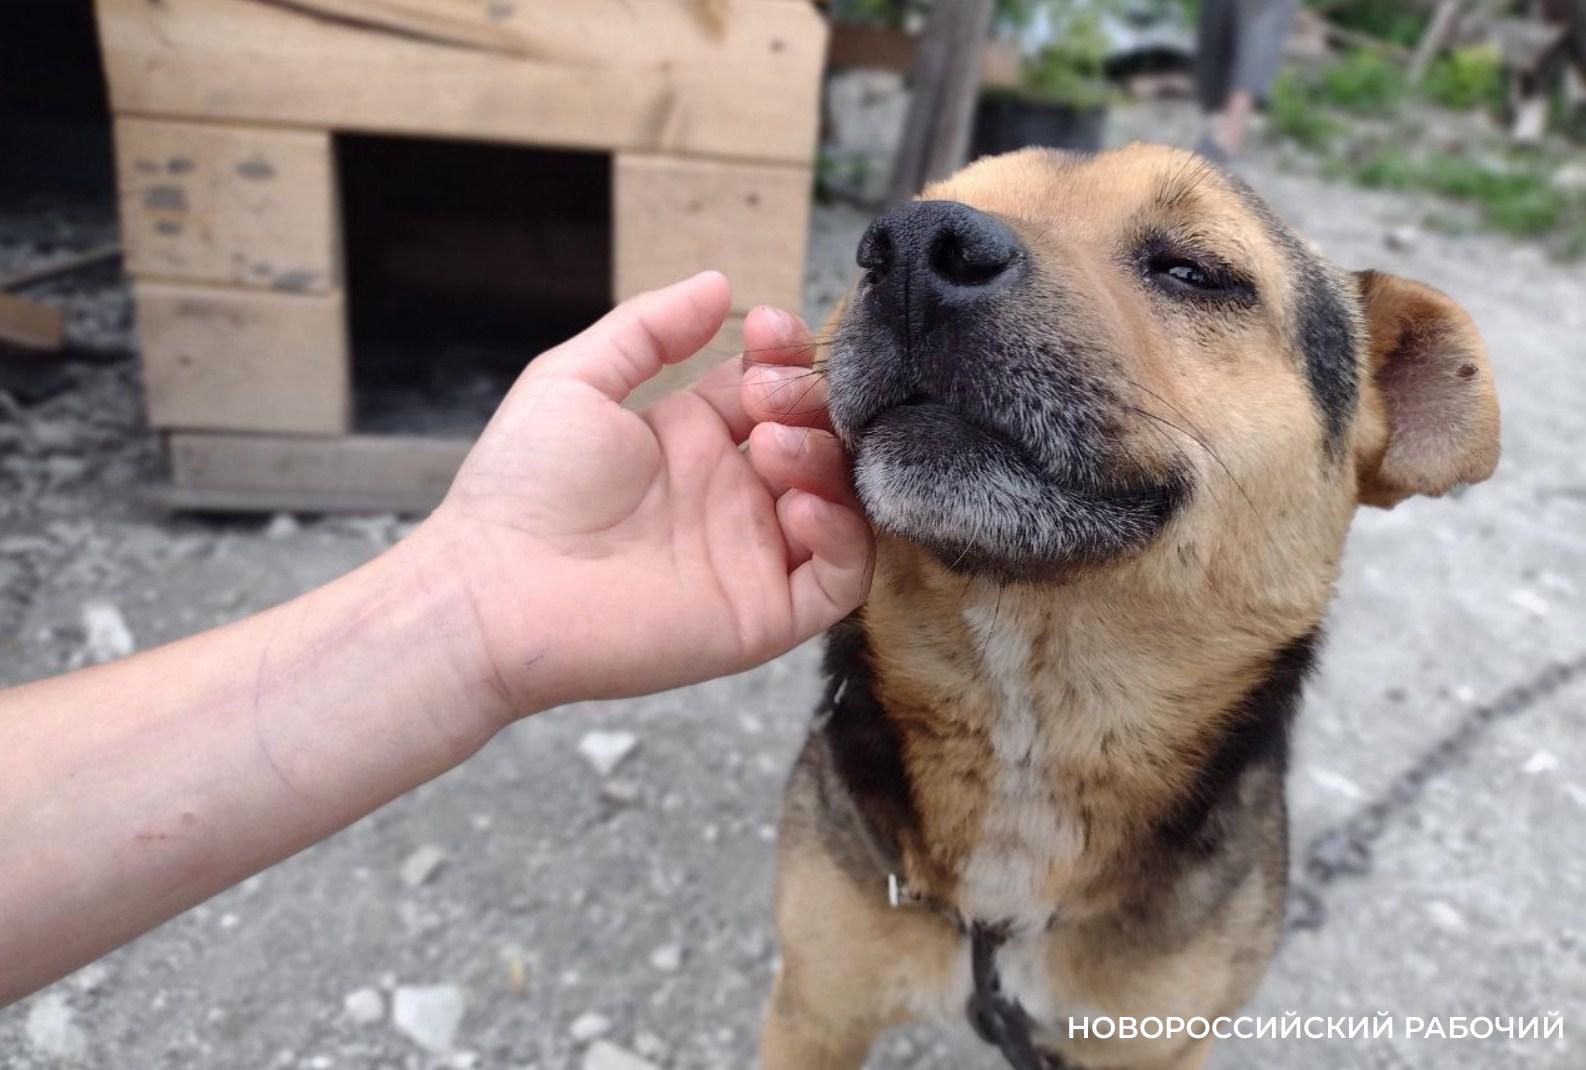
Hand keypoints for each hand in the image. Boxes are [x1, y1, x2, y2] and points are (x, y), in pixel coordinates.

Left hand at [409, 272, 872, 721]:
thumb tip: (720, 282)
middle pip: (818, 437)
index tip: (769, 332)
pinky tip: (796, 507)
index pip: (773, 387)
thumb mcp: (574, 379)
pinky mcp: (763, 615)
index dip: (786, 354)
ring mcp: (751, 556)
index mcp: (691, 440)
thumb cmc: (520, 488)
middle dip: (809, 401)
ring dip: (826, 460)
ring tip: (772, 446)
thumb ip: (648, 329)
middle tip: (764, 399)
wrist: (493, 590)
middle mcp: (730, 495)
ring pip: (842, 502)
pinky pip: (842, 579)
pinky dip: (842, 536)